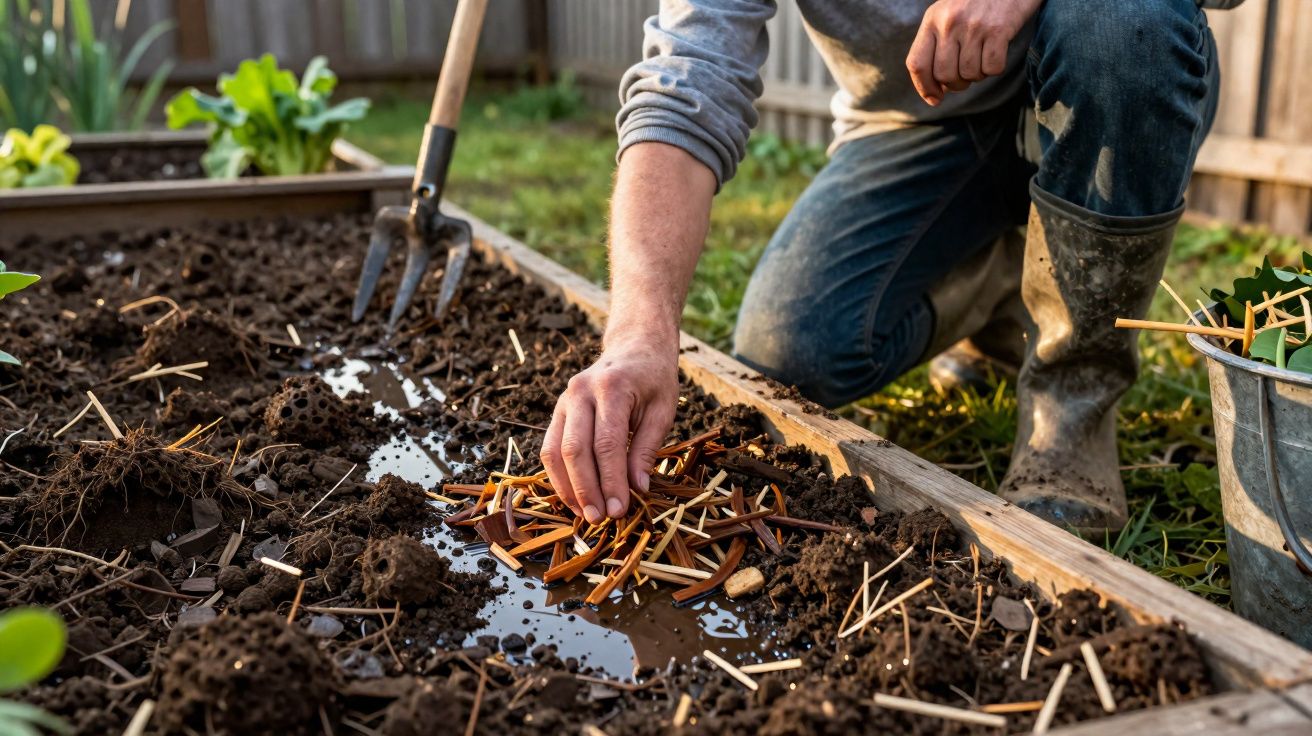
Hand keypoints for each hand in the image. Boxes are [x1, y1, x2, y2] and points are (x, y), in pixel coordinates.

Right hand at [540, 334, 679, 523]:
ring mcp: (564, 400)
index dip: (610, 481)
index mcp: (611, 388)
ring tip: (583, 513)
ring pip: (553, 451)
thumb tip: (637, 489)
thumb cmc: (653, 379)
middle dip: (585, 489)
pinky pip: (549, 447)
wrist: (634, 348)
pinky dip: (558, 475)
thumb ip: (646, 449)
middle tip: (598, 519)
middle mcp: (580, 392)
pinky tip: (573, 496)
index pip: (606, 444)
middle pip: (574, 449)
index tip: (619, 510)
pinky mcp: (557, 411)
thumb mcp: (663, 410)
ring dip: (566, 487)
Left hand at [906, 0, 1041, 105]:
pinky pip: (992, 68)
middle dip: (956, 84)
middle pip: (944, 75)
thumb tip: (937, 89)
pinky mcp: (998, 29)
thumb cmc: (976, 3)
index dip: (924, 87)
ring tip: (982, 57)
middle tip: (966, 76)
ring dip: (977, 75)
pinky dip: (995, 68)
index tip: (935, 98)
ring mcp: (973, 26)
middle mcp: (949, 23)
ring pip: (969, 74)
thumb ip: (937, 46)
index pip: (917, 64)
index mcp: (932, 20)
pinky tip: (996, 52)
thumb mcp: (947, 15)